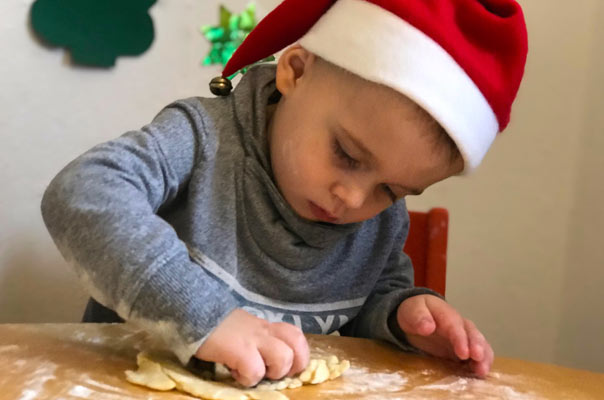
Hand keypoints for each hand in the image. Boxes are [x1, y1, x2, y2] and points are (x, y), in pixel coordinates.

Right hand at [195, 308, 309, 386]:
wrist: (193, 310)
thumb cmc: (216, 324)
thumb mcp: (244, 327)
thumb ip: (257, 338)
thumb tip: (266, 357)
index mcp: (266, 326)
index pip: (296, 336)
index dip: (299, 355)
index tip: (285, 366)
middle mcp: (264, 331)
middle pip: (298, 345)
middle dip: (292, 366)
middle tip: (273, 372)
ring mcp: (253, 339)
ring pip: (283, 358)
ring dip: (271, 372)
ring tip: (255, 371)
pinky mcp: (238, 350)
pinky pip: (254, 371)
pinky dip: (247, 378)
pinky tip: (234, 372)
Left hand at [396, 295, 493, 376]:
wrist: (416, 315)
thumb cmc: (414, 312)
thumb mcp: (411, 311)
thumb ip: (419, 317)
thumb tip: (427, 327)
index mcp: (446, 314)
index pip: (455, 325)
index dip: (460, 339)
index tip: (463, 353)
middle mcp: (459, 325)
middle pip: (472, 334)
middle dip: (478, 347)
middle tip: (479, 360)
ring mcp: (463, 337)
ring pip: (479, 345)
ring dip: (483, 357)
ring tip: (482, 371)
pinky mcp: (463, 349)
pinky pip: (476, 355)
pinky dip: (481, 363)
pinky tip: (479, 374)